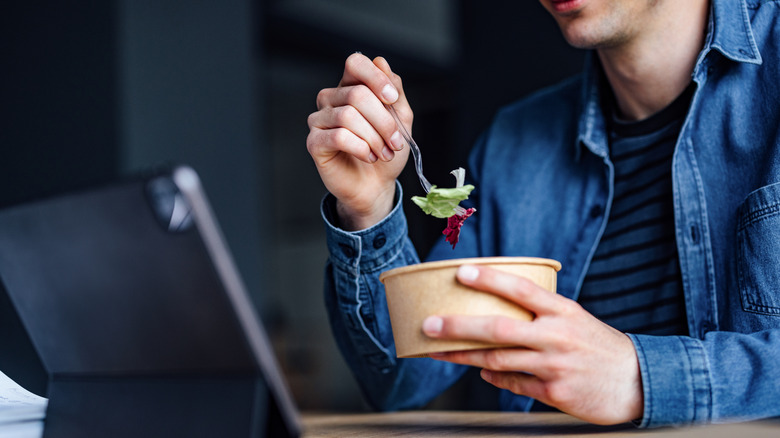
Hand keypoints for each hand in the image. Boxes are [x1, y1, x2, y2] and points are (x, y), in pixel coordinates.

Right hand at [307, 53, 411, 229]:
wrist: (375, 185)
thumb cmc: (385, 151)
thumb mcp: (401, 119)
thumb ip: (394, 91)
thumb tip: (381, 62)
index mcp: (351, 87)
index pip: (355, 63)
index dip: (375, 78)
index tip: (392, 99)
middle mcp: (331, 99)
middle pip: (357, 94)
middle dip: (384, 121)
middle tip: (396, 142)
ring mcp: (319, 120)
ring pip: (348, 116)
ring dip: (374, 137)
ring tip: (384, 153)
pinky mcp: (314, 142)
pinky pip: (338, 136)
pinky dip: (361, 148)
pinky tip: (368, 157)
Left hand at [422, 265, 643, 424]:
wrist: (636, 381)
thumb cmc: (597, 345)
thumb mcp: (574, 318)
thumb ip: (540, 312)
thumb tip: (495, 308)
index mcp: (563, 310)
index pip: (520, 289)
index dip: (489, 279)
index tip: (460, 272)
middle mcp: (557, 336)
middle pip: (498, 328)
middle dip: (458, 326)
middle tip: (428, 324)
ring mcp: (554, 365)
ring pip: (498, 359)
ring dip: (464, 356)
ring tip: (438, 351)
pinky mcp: (554, 391)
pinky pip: (513, 382)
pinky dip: (493, 377)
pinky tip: (481, 371)